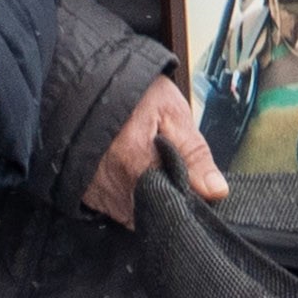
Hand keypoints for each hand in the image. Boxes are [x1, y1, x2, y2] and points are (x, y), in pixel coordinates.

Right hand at [85, 75, 222, 224]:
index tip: (199, 193)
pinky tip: (134, 178)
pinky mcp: (81, 193)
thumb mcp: (172, 113)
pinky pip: (109, 209)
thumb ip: (194, 154)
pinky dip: (126, 200)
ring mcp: (94, 192)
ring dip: (147, 204)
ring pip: (130, 216)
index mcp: (136, 164)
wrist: (84, 80)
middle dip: (168, 205)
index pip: (171, 207)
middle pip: (150, 216)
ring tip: (154, 173)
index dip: (188, 204)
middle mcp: (111, 185)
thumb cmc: (132, 93)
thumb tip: (217, 191)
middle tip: (176, 178)